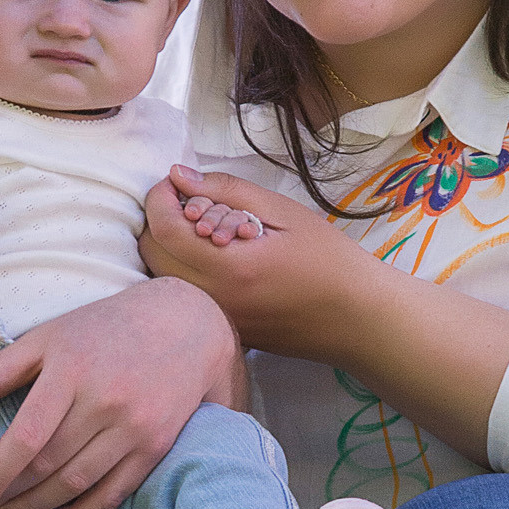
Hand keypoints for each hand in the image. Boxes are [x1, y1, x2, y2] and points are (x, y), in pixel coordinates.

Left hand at [0, 275, 240, 508]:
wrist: (186, 324)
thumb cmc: (102, 330)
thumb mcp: (45, 339)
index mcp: (71, 370)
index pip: (27, 437)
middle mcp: (106, 401)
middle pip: (51, 465)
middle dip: (14, 496)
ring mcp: (135, 427)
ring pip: (80, 483)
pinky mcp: (156, 446)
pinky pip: (114, 492)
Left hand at [141, 164, 356, 358]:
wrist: (357, 318)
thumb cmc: (328, 260)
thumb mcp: (283, 212)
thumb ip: (227, 191)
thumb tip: (178, 176)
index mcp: (230, 268)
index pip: (164, 230)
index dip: (159, 198)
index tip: (175, 183)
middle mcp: (213, 301)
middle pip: (151, 255)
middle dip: (159, 220)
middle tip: (191, 203)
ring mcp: (214, 321)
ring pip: (160, 277)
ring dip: (168, 246)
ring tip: (205, 229)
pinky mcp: (220, 331)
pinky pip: (181, 296)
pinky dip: (183, 270)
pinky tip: (215, 257)